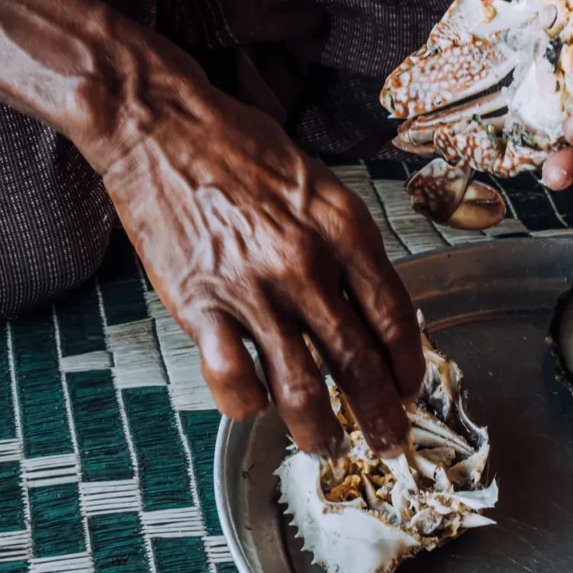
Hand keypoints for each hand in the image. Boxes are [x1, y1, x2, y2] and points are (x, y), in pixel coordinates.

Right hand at [92, 66, 423, 456]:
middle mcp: (306, 263)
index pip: (394, 317)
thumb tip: (371, 307)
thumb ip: (347, 246)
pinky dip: (248, 404)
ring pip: (302, 387)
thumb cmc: (241, 148)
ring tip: (326, 445)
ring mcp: (252, 288)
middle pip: (358, 362)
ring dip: (319, 429)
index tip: (409, 388)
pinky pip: (233, 379)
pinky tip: (255, 406)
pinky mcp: (200, 304)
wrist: (162, 127)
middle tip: (389, 441)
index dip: (407, 365)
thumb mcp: (319, 186)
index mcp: (345, 229)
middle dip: (379, 415)